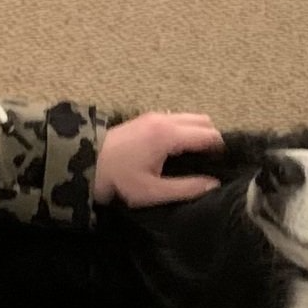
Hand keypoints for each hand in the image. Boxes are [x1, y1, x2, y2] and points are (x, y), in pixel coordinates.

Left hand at [93, 112, 223, 206]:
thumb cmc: (118, 180)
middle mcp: (165, 119)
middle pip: (204, 121)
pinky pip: (178, 119)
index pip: (210, 135)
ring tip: (196, 158)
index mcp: (169, 135)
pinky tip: (178, 151)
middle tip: (210, 163)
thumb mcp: (153, 191)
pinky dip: (186, 130)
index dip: (221, 151)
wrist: (83, 163)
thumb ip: (187, 188)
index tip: (224, 167)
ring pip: (191, 117)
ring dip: (198, 133)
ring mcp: (154, 116)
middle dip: (212, 140)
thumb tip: (214, 185)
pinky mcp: (146, 118)